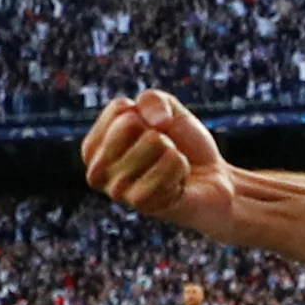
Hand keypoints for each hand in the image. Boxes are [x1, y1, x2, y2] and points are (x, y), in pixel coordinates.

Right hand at [81, 91, 238, 235]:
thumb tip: (156, 123)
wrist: (210, 180)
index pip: (119, 108)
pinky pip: (171, 163)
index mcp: (94, 148)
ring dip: (173, 151)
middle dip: (159, 133)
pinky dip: (182, 167)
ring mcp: (117, 190)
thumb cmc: (182, 144)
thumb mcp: (166, 109)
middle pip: (131, 123)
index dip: (147, 114)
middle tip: (163, 153)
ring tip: (170, 168)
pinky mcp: (142, 203)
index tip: (151, 134)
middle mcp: (97, 172)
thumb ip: (152, 100)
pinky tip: (177, 184)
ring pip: (153, 141)